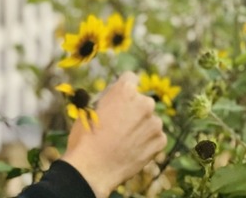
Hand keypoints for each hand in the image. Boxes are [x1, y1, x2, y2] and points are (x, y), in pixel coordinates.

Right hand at [61, 72, 166, 197]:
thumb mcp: (89, 109)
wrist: (92, 168)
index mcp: (125, 90)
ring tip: (124, 140)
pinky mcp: (160, 142)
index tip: (118, 99)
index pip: (130, 78)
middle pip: (141, 100)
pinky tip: (131, 149)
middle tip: (118, 124)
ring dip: (141, 126)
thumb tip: (115, 100)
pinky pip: (156, 136)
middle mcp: (144, 103)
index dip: (122, 89)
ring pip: (149, 120)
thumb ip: (108, 100)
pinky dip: (146, 141)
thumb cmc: (85, 137)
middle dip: (133, 109)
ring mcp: (154, 123)